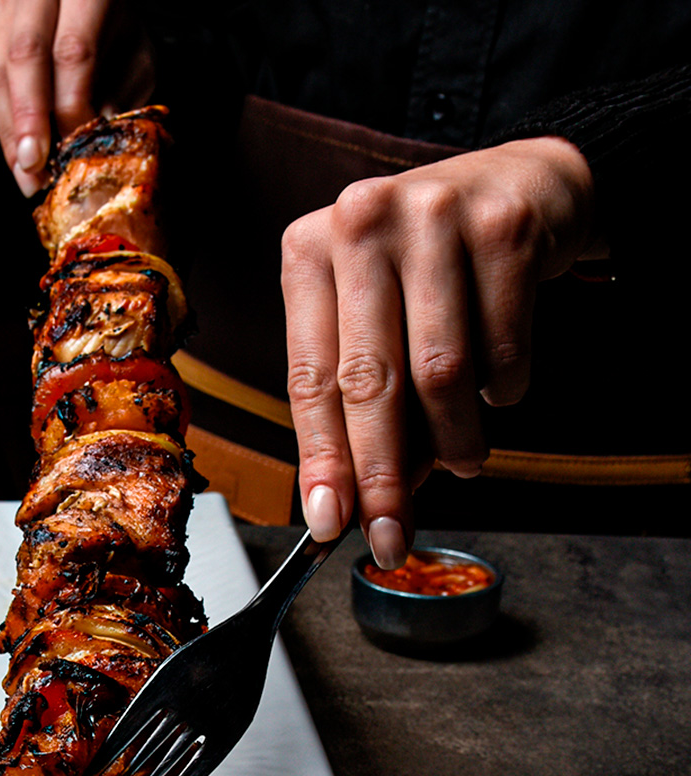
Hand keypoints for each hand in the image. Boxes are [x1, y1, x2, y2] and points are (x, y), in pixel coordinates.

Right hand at [0, 0, 153, 195]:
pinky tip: (16, 150)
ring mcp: (4, 6)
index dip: (70, 107)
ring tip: (26, 173)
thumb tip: (92, 138)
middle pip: (24, 53)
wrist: (85, 5)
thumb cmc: (115, 30)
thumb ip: (122, 92)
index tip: (73, 149)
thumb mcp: (136, 55)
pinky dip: (0, 118)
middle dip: (28, 118)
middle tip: (34, 167)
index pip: (72, 51)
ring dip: (9, 127)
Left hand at [282, 137, 601, 565]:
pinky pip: (505, 348)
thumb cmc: (427, 270)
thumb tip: (358, 501)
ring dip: (455, 440)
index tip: (331, 522)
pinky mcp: (505, 225)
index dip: (323, 460)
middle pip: (370, 382)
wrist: (524, 183)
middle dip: (383, 475)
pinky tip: (497, 386)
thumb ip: (359, 400)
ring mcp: (434, 215)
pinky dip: (503, 389)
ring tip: (463, 460)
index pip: (311, 378)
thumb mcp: (372, 319)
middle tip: (392, 534)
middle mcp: (361, 223)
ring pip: (442, 372)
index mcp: (309, 251)